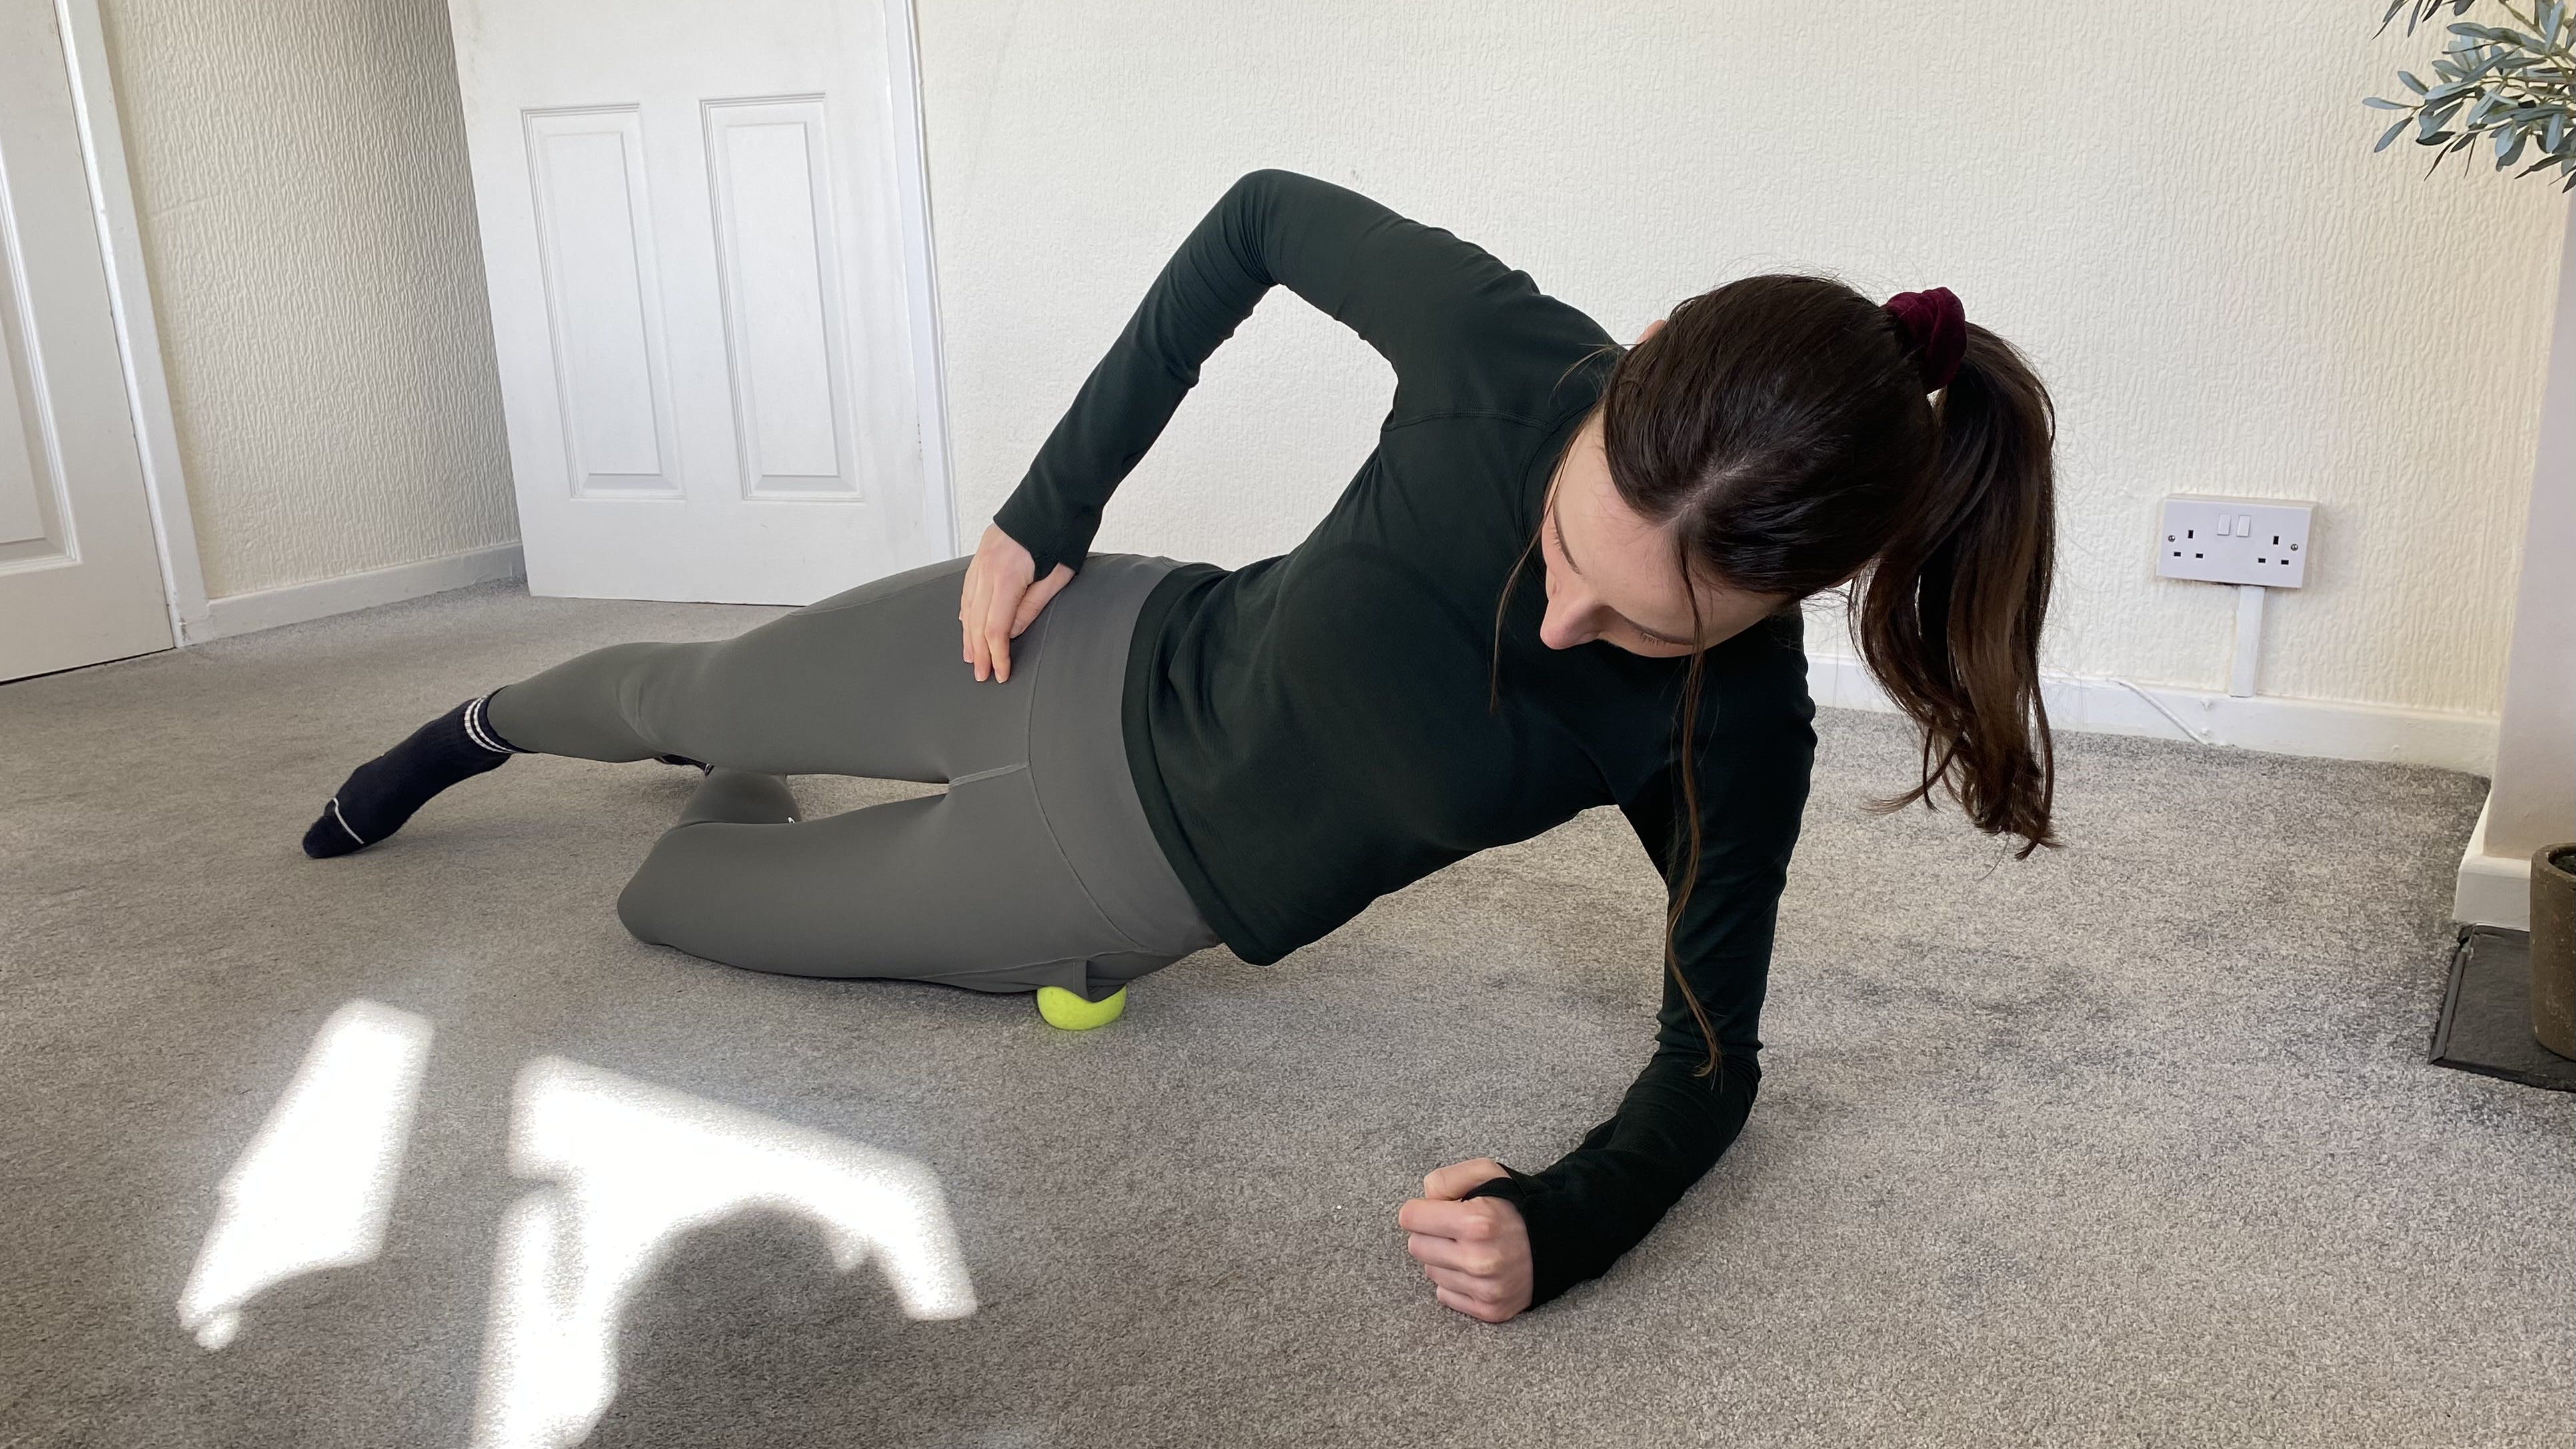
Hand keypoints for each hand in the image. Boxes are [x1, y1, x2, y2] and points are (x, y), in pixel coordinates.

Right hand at [957, 524, 1072, 682]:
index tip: (1001, 673)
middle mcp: (987, 569)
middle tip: (983, 674)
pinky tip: (965, 621)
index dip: (997, 655)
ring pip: (967, 605)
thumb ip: (1032, 606)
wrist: (1057, 494)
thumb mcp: (1057, 575)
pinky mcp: (982, 552)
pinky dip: (966, 609)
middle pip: (976, 621)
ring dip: (968, 634)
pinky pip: (968, 588)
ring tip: (972, 655)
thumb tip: (1012, 632)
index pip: (995, 628)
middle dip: (980, 651)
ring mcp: (981, 559)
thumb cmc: (1064, 532)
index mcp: (1006, 577)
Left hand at [1399, 1158, 1533, 1322]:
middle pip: (1416, 1246)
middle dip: (1430, 1234)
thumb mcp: (1487, 1173)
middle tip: (1454, 1229)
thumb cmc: (1519, 1205)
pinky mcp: (1490, 1309)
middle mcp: (1479, 1259)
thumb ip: (1447, 1179)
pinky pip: (1445, 1295)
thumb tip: (1423, 1200)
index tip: (1432, 1210)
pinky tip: (1475, 1269)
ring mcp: (1485, 1288)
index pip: (1410, 1218)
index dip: (1420, 1210)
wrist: (1561, 1241)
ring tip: (1470, 1248)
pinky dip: (1455, 1282)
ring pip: (1430, 1272)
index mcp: (1476, 1222)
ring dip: (1444, 1258)